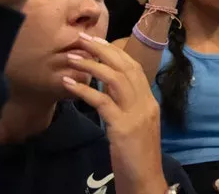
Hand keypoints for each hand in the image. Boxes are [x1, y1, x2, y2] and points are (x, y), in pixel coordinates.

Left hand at [62, 34, 168, 193]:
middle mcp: (146, 102)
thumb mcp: (134, 127)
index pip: (134, 68)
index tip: (96, 40)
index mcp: (149, 101)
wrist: (145, 181)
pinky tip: (69, 84)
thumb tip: (106, 93)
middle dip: (103, 49)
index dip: (114, 52)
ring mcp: (136, 114)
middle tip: (81, 38)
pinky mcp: (123, 127)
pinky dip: (84, 89)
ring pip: (115, 79)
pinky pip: (102, 102)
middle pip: (126, 66)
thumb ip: (125, 108)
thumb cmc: (137, 157)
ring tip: (71, 57)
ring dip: (91, 65)